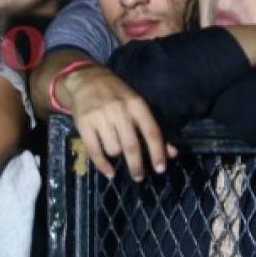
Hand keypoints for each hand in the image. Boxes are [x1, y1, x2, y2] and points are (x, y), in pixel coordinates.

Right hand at [63, 65, 174, 180]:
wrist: (85, 79)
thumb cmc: (116, 94)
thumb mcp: (136, 105)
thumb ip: (152, 128)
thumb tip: (172, 153)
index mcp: (136, 104)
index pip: (151, 132)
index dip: (157, 152)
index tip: (160, 169)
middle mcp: (119, 110)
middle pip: (131, 145)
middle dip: (136, 165)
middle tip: (138, 176)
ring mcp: (100, 117)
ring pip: (113, 149)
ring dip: (116, 155)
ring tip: (115, 150)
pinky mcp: (84, 124)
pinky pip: (94, 151)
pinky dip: (102, 164)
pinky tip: (109, 171)